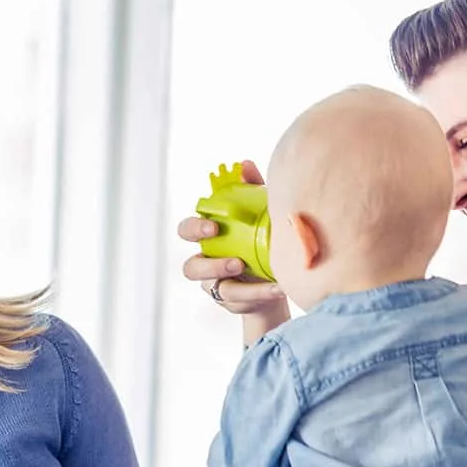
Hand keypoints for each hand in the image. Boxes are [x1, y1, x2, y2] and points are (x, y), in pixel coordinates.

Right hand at [178, 160, 288, 326]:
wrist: (273, 275)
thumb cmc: (260, 239)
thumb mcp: (258, 214)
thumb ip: (250, 190)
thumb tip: (244, 164)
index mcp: (206, 239)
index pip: (186, 232)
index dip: (194, 229)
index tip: (213, 227)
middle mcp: (204, 264)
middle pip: (190, 268)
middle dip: (208, 265)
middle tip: (235, 262)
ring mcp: (214, 286)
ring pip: (212, 288)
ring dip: (235, 284)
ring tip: (258, 276)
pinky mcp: (231, 303)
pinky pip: (240, 300)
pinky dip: (261, 292)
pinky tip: (280, 286)